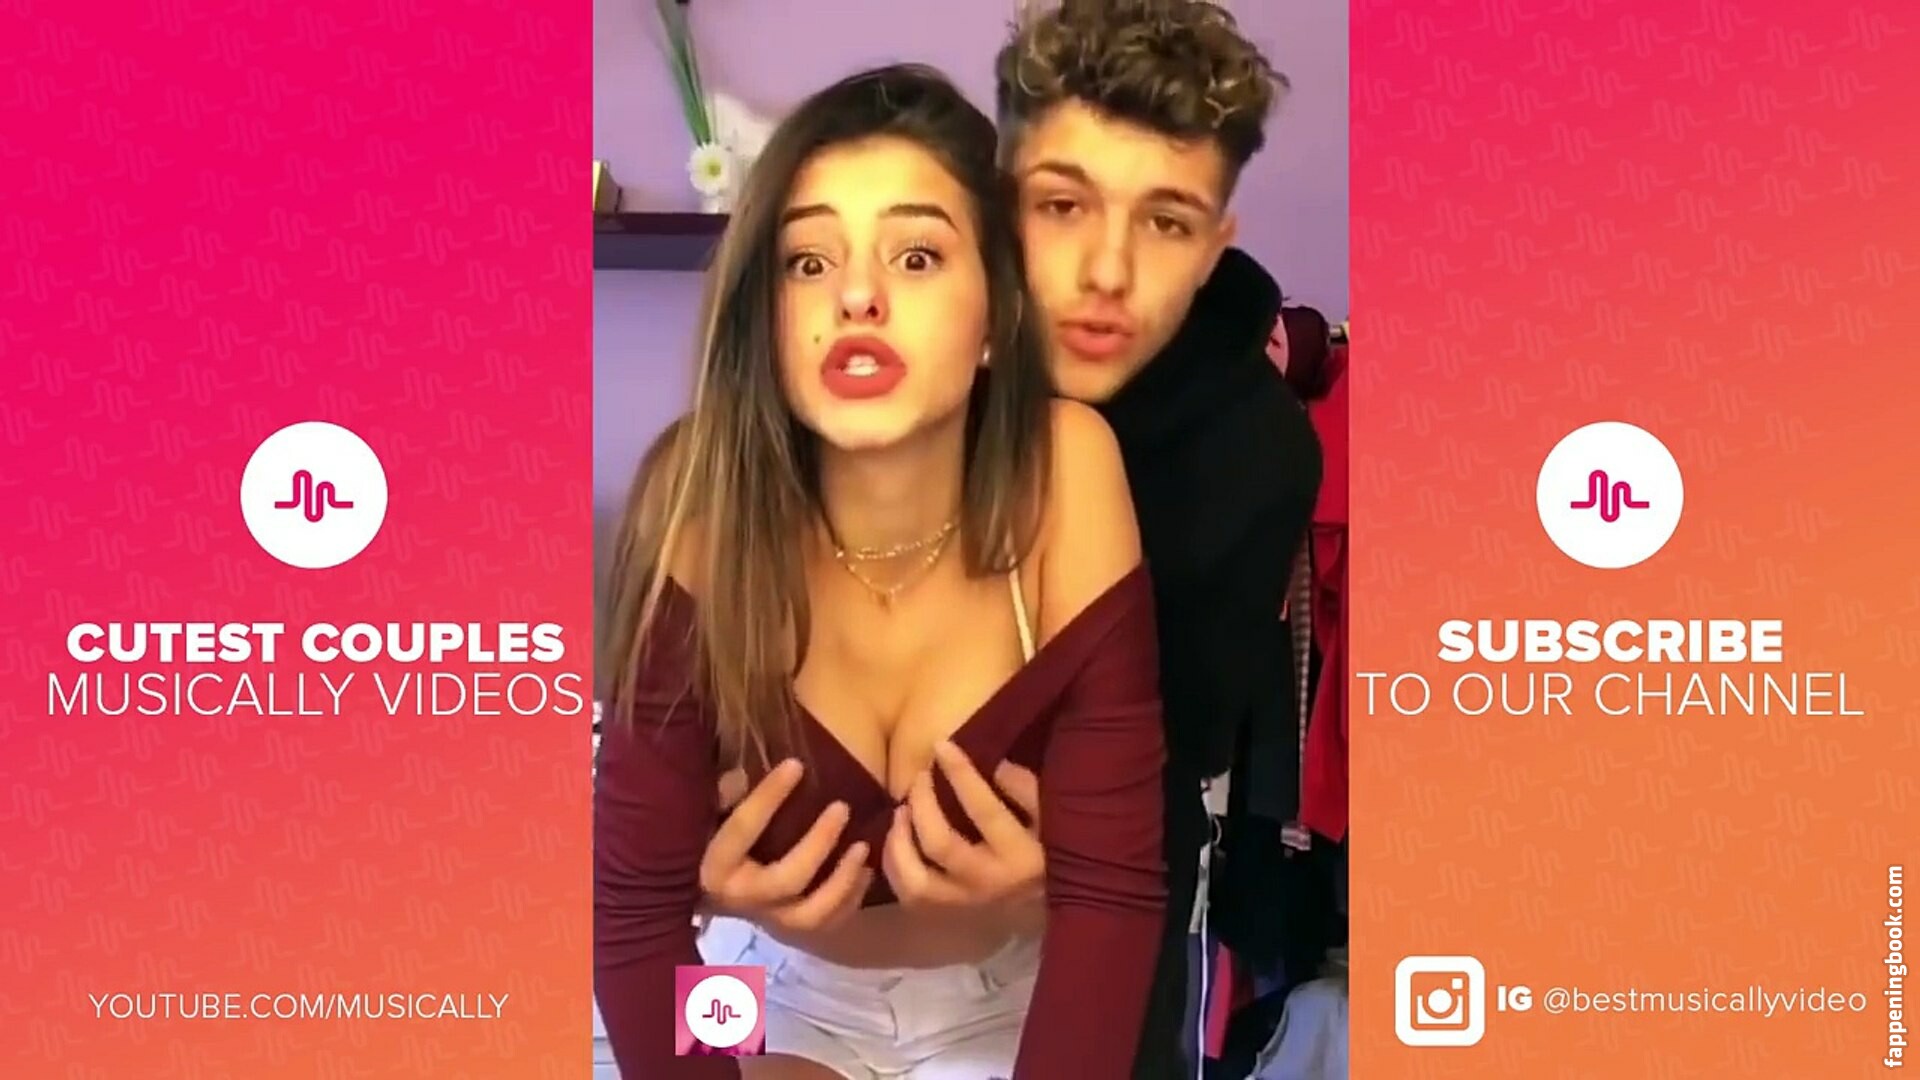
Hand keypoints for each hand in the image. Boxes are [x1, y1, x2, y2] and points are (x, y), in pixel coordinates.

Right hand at [699, 758, 873, 934]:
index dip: (768, 796)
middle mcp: (741, 900)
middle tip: (842, 808)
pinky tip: (866, 870)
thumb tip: (740, 777)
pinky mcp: (792, 930)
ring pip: (811, 914)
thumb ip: (721, 796)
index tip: (796, 765)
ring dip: (842, 881)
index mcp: (715, 867)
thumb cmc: (710, 839)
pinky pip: (828, 925)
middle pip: (787, 880)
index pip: (742, 830)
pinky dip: (851, 899)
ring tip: (862, 847)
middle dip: (819, 844)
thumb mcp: (707, 813)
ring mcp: (769, 920)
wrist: (707, 894)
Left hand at [882, 741, 1045, 910]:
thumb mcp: (1052, 810)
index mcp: (1021, 857)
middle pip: (940, 846)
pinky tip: (897, 840)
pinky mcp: (950, 912)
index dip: (959, 774)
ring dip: (900, 843)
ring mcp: (966, 903)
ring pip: (916, 882)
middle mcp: (989, 883)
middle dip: (922, 805)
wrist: (1066, 895)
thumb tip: (992, 767)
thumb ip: (1024, 788)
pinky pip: (910, 898)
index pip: (983, 811)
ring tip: (901, 812)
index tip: (942, 745)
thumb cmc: (1053, 844)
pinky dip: (895, 868)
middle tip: (920, 778)